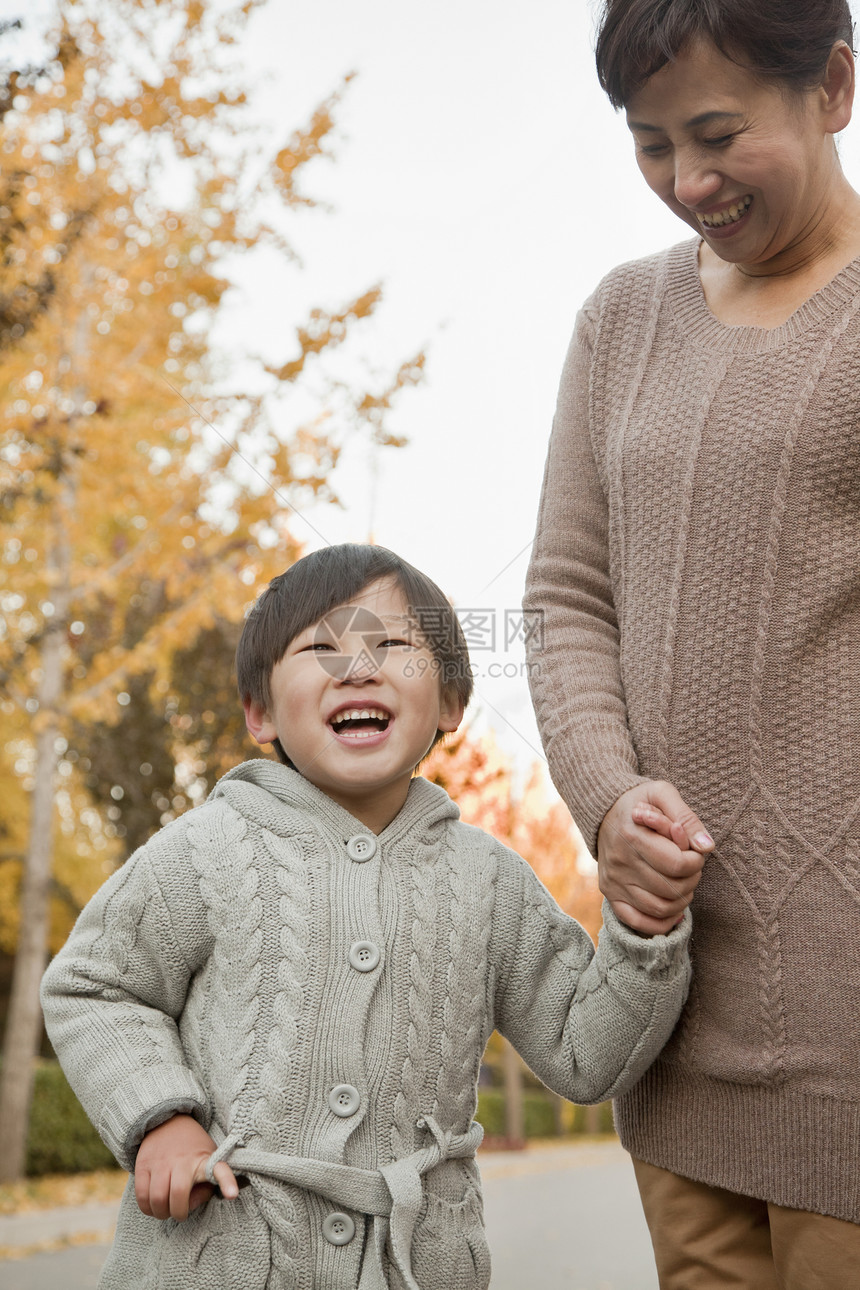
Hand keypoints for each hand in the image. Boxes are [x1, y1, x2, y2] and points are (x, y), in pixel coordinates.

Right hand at [134, 1114, 238, 1221]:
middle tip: (179, 1213)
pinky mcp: (143, 1165)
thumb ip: (204, 1189)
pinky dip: (147, 1208)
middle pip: (178, 1194)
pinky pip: (141, 1196)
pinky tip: (153, 1206)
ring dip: (161, 1212)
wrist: (167, 1122)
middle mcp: (182, 1160)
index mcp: (204, 1160)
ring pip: (157, 1198)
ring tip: (165, 1210)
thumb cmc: (193, 1149)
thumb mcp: (208, 1162)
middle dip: (178, 1212)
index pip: (219, 1170)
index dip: (227, 1182)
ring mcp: (161, 1162)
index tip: (233, 1194)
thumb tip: (188, 1207)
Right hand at [597, 781, 712, 935]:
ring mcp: (613, 881)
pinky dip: (661, 923)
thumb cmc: (639, 801)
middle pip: (672, 889)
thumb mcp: (662, 794)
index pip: (677, 865)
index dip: (696, 861)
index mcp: (632, 835)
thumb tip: (707, 847)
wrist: (602, 810)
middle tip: (691, 866)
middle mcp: (620, 862)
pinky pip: (638, 922)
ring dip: (682, 900)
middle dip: (692, 880)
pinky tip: (673, 909)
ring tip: (683, 883)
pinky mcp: (610, 894)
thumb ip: (687, 817)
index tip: (694, 851)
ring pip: (659, 909)